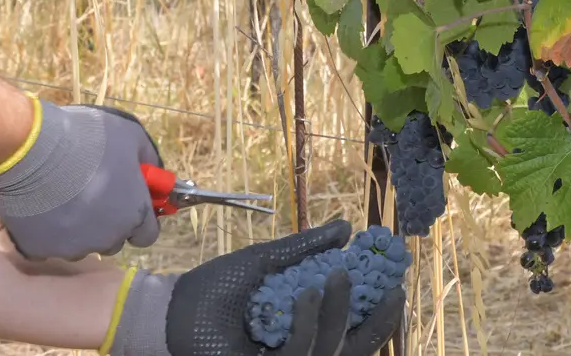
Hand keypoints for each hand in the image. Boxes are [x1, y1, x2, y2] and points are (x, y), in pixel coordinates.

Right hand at [0, 97, 162, 260]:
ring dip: (76, 228)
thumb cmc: (86, 139)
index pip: (146, 233)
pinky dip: (46, 230)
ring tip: (60, 196)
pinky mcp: (39, 250)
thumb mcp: (130, 135)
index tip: (127, 201)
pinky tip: (40, 206)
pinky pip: (47, 245)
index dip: (139, 217)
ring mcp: (71, 248)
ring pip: (79, 244)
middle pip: (112, 240)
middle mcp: (106, 239)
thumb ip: (147, 157)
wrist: (31, 150)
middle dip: (106, 222)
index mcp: (133, 215)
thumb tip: (152, 171)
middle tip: (90, 192)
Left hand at [105, 219, 405, 355]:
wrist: (174, 309)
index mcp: (302, 329)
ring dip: (339, 313)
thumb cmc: (215, 289)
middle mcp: (299, 350)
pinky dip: (307, 323)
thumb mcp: (266, 262)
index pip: (351, 330)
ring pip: (331, 351)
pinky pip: (300, 352)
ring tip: (338, 274)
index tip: (396, 282)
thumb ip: (305, 249)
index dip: (378, 313)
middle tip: (392, 289)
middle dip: (378, 324)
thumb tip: (346, 228)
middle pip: (353, 350)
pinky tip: (307, 292)